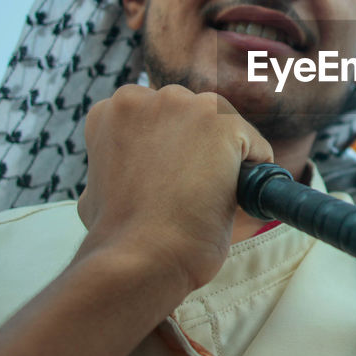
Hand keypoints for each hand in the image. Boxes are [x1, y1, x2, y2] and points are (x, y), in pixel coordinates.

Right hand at [76, 85, 272, 294]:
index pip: (156, 120)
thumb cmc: (119, 238)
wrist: (139, 257)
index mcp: (110, 112)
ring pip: (223, 128)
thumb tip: (143, 174)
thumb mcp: (101, 191)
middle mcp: (142, 98)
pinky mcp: (222, 122)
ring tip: (207, 196)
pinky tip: (232, 198)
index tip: (169, 182)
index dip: (166, 154)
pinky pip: (254, 147)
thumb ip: (121, 166)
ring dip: (224, 158)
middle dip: (196, 149)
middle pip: (190, 118)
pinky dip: (253, 173)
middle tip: (191, 192)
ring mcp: (183, 105)